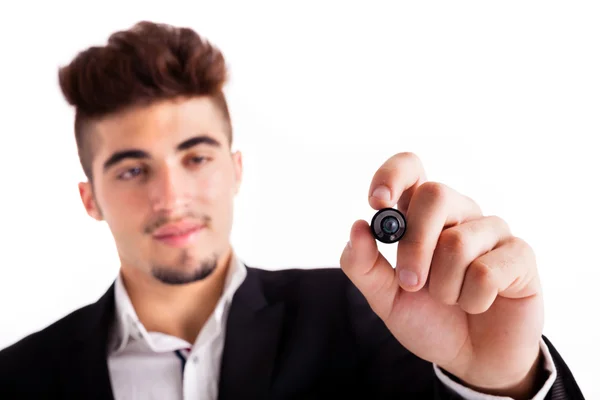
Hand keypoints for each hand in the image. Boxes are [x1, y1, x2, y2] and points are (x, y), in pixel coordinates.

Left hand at [340, 152, 544, 397]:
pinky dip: (472, 300)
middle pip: (435, 194)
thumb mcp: (385, 298)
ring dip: (444, 286)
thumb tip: (358, 226)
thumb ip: (364, 265)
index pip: (411, 168)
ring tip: (450, 300)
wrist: (472, 359)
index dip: (392, 175)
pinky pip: (487, 271)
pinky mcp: (519, 255)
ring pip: (458, 241)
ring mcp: (491, 231)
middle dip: (415, 246)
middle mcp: (458, 213)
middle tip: (411, 283)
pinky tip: (477, 304)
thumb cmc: (429, 319)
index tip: (378, 202)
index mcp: (422, 215)